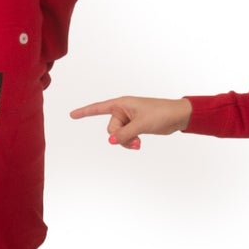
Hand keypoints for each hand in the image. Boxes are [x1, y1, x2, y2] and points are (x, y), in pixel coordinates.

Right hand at [69, 95, 191, 148]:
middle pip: (110, 128)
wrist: (177, 116)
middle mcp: (123, 110)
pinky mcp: (135, 126)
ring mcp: (129, 119)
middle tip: (134, 140)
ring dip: (125, 141)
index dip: (84, 112)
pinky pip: (125, 137)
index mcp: (121, 104)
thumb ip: (124, 134)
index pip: (98, 108)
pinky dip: (130, 142)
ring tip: (138, 143)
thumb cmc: (161, 113)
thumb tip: (110, 141)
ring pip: (117, 135)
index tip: (72, 115)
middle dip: (119, 137)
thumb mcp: (141, 125)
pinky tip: (139, 143)